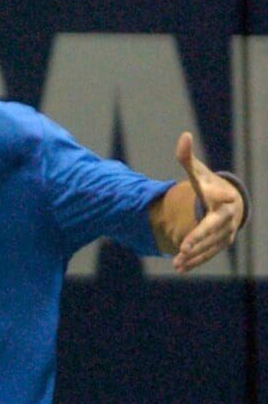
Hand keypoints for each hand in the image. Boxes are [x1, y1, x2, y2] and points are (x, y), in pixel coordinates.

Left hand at [172, 132, 244, 272]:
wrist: (227, 202)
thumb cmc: (209, 186)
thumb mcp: (198, 173)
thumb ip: (188, 158)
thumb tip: (184, 136)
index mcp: (223, 199)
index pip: (222, 198)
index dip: (221, 197)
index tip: (225, 196)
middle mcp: (227, 218)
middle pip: (213, 229)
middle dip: (199, 238)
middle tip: (184, 247)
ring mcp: (225, 234)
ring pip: (210, 246)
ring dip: (193, 255)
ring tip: (176, 262)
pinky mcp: (220, 244)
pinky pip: (208, 255)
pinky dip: (195, 262)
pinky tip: (180, 268)